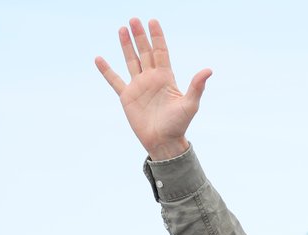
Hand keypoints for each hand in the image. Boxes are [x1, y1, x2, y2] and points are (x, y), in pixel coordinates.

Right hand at [95, 18, 210, 161]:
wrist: (164, 142)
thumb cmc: (179, 125)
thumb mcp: (190, 104)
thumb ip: (197, 86)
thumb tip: (209, 70)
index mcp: (166, 78)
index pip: (161, 52)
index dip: (157, 37)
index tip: (153, 21)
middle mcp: (152, 79)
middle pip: (145, 52)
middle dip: (140, 36)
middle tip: (134, 19)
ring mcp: (138, 86)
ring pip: (131, 61)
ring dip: (126, 46)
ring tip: (122, 28)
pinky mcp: (127, 97)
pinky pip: (114, 80)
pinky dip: (106, 70)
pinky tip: (99, 59)